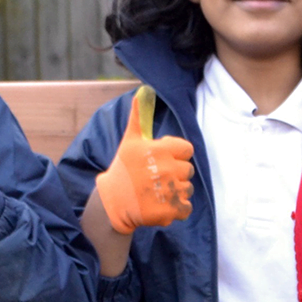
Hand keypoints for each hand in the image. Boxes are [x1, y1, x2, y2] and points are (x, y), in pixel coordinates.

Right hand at [93, 85, 194, 234]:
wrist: (112, 202)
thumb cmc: (123, 169)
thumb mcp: (130, 140)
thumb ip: (140, 117)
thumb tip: (144, 91)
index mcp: (160, 150)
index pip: (187, 150)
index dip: (176, 155)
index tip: (162, 161)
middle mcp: (167, 169)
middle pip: (188, 170)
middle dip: (175, 174)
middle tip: (157, 179)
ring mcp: (169, 191)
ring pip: (188, 189)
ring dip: (176, 192)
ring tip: (157, 192)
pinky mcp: (170, 211)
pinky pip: (187, 207)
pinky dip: (177, 209)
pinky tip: (161, 205)